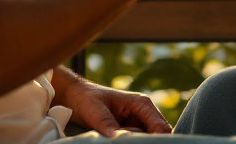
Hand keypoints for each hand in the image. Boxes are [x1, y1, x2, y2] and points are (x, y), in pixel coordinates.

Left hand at [56, 73, 170, 136]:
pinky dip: (131, 142)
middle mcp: (143, 114)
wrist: (75, 96)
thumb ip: (108, 124)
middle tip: (124, 141)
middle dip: (147, 142)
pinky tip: (117, 141)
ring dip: (138, 142)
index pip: (160, 127)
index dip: (157, 140)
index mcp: (141, 104)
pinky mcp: (129, 132)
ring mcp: (137, 124)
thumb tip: (119, 137)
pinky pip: (136, 141)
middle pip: (157, 135)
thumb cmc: (86, 98)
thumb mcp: (95, 110)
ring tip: (116, 140)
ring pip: (147, 139)